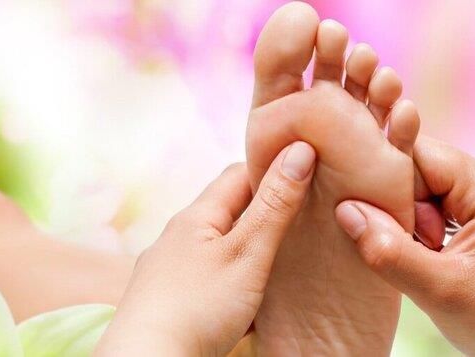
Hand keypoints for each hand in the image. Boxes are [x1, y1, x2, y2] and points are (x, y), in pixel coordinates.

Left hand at [95, 142, 316, 355]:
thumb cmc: (198, 308)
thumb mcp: (246, 254)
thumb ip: (274, 207)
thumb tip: (299, 150)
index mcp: (196, 217)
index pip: (238, 174)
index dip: (272, 167)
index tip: (305, 170)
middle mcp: (178, 237)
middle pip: (227, 210)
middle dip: (263, 209)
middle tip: (302, 215)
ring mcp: (170, 268)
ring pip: (218, 245)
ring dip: (248, 246)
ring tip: (282, 257)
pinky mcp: (169, 298)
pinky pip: (208, 276)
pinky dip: (232, 276)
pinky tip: (249, 294)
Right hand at [334, 136, 474, 355]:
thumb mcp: (440, 291)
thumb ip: (389, 251)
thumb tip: (344, 211)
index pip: (414, 154)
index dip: (385, 183)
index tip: (379, 223)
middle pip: (415, 167)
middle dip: (398, 206)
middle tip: (414, 249)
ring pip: (419, 186)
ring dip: (408, 220)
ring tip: (425, 257)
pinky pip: (431, 200)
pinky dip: (419, 226)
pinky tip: (428, 253)